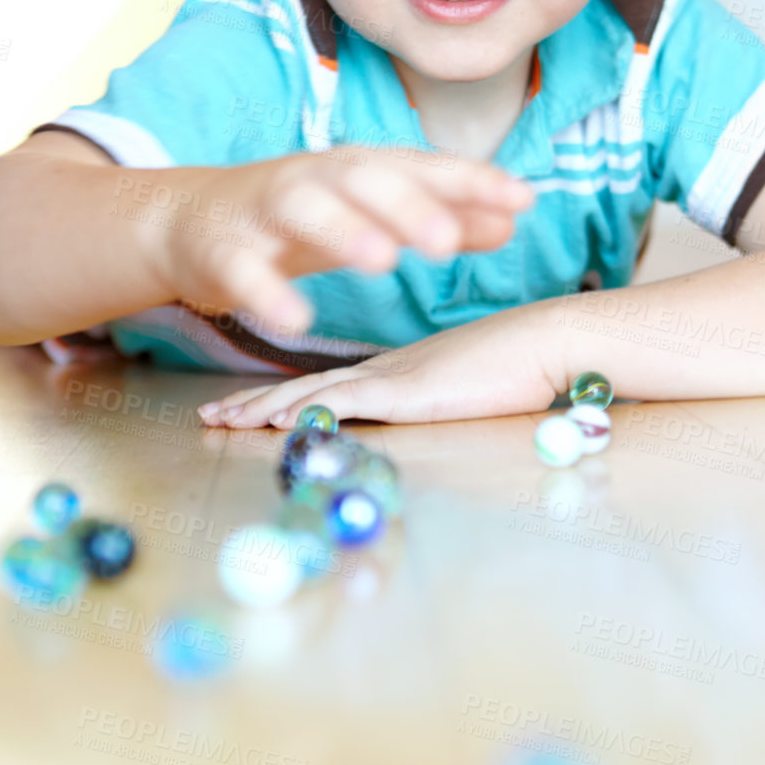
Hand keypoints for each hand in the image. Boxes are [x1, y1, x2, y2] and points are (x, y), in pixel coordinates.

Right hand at [164, 146, 534, 335]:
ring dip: (343, 231)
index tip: (522, 199)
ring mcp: (265, 213)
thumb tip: (512, 221)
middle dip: (407, 207)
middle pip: (364, 182)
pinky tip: (297, 319)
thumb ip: (441, 218)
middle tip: (449, 240)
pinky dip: (268, 292)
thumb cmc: (297, 220)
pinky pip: (244, 269)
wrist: (188, 221)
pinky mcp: (223, 251)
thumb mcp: (371, 217)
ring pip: (305, 211)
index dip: (470, 181)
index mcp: (357, 171)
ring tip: (383, 262)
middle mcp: (314, 179)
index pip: (421, 168)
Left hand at [197, 300, 567, 426]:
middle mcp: (386, 370)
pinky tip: (271, 423)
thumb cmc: (528, 366)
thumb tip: (446, 414)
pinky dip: (302, 412)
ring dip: (262, 409)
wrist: (551, 341)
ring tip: (222, 421)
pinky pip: (340, 402)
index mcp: (402, 369)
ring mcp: (392, 378)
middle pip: (305, 387)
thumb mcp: (478, 386)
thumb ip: (453, 399)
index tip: (252, 407)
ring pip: (310, 394)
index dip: (287, 396)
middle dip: (255, 402)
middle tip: (213, 413)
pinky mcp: (404, 391)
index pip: (330, 384)